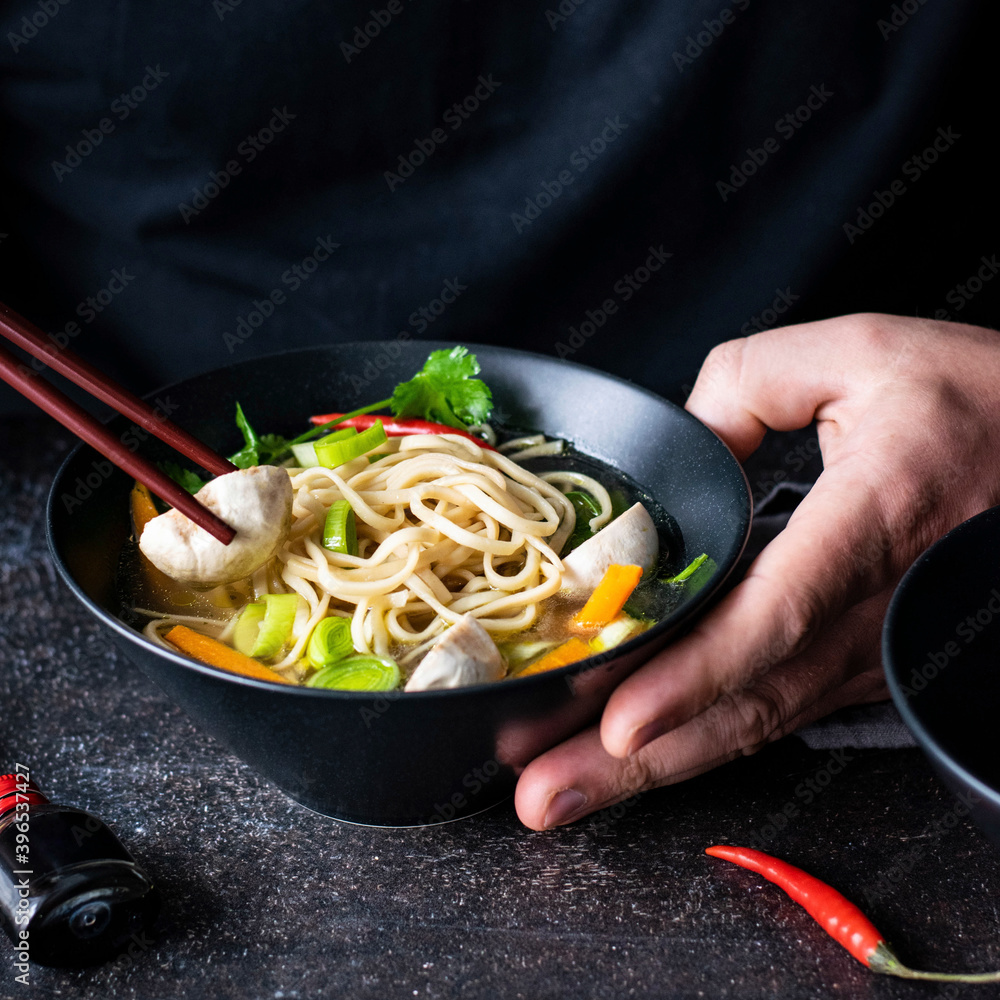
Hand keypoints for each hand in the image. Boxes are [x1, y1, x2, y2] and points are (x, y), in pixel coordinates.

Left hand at [515, 314, 999, 829]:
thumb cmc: (977, 402)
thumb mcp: (859, 355)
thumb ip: (747, 384)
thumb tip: (681, 447)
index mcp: (875, 517)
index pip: (775, 614)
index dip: (695, 677)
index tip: (620, 721)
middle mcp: (875, 605)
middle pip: (747, 700)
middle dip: (639, 757)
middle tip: (546, 793)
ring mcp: (872, 647)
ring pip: (758, 721)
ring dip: (658, 762)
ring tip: (568, 789)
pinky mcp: (865, 659)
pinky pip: (777, 708)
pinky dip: (703, 738)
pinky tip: (643, 754)